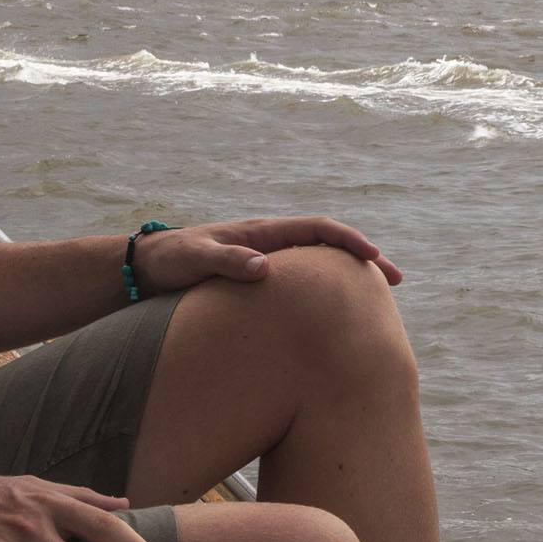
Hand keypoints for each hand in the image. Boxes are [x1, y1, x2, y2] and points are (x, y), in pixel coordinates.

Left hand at [137, 216, 404, 291]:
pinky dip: (329, 290)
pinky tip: (336, 313)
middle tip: (396, 280)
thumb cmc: (170, 261)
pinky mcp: (262, 278)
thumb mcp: (194, 259)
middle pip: (330, 246)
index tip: (373, 256)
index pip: (319, 228)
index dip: (349, 240)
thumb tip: (265, 269)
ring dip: (350, 277)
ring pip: (320, 264)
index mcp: (264, 233)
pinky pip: (305, 282)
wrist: (145, 268)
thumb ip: (227, 262)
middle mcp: (272, 243)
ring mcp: (269, 260)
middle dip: (365, 259)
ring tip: (378, 301)